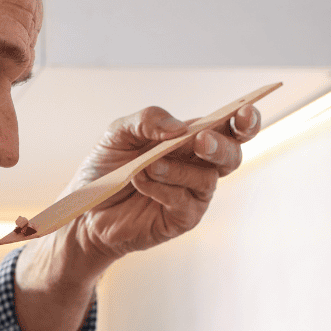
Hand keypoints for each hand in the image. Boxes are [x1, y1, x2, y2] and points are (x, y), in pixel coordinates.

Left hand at [10, 102, 259, 330]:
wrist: (85, 208)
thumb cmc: (107, 167)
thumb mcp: (119, 133)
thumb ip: (148, 120)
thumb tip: (179, 127)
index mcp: (190, 140)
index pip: (229, 128)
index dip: (244, 120)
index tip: (244, 111)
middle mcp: (198, 166)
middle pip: (231, 155)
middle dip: (220, 146)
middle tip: (199, 141)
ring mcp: (193, 194)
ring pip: (206, 178)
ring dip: (177, 169)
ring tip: (148, 166)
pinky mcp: (182, 219)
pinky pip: (185, 202)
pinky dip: (162, 189)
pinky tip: (141, 182)